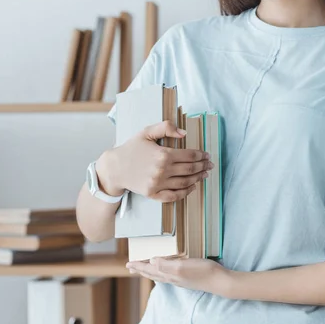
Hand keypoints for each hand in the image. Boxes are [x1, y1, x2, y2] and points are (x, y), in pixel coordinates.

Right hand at [97, 120, 213, 201]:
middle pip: (190, 169)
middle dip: (203, 166)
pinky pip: (174, 196)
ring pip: (185, 183)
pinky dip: (186, 193)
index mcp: (163, 154)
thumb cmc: (131, 148)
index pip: (190, 156)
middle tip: (210, 165)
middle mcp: (162, 170)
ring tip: (204, 174)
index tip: (207, 155)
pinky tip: (192, 187)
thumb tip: (184, 132)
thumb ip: (165, 127)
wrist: (114, 168)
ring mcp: (158, 184)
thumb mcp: (146, 132)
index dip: (201, 155)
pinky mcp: (153, 194)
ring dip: (198, 178)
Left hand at [126, 256, 231, 295]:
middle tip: (131, 266)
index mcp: (169, 274)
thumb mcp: (182, 266)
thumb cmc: (202, 272)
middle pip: (152, 274)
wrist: (219, 281)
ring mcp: (180, 279)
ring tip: (144, 269)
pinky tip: (165, 270)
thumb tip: (151, 261)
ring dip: (150, 271)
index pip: (149, 270)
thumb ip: (166, 265)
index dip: (138, 266)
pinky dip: (162, 271)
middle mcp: (172, 278)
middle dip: (141, 270)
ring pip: (160, 275)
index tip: (128, 263)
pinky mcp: (187, 277)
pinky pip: (169, 275)